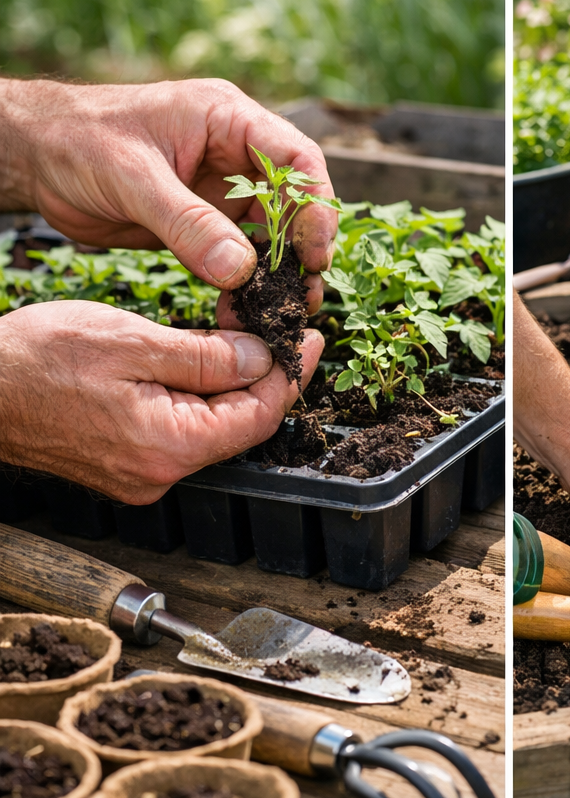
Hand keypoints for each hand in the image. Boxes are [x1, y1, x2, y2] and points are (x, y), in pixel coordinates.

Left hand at [0, 77, 335, 324]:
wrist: (33, 157)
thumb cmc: (76, 141)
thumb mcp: (132, 178)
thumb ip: (187, 224)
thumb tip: (240, 270)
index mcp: (229, 120)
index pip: (297, 159)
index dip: (315, 205)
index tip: (312, 252)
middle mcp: (237, 155)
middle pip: (296, 201)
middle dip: (305, 247)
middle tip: (307, 291)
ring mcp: (223, 191)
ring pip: (274, 233)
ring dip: (282, 272)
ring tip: (287, 310)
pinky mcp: (205, 223)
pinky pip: (240, 255)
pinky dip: (247, 283)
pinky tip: (245, 308)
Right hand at [0, 301, 320, 503]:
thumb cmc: (33, 360)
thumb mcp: (132, 342)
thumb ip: (205, 356)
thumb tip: (262, 359)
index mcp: (170, 448)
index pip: (259, 416)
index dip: (289, 375)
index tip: (308, 338)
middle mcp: (161, 473)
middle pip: (239, 422)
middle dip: (261, 372)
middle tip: (272, 324)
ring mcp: (142, 472)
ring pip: (211, 423)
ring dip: (228, 379)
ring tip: (234, 330)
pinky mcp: (125, 462)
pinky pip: (180, 427)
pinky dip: (196, 393)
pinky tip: (196, 357)